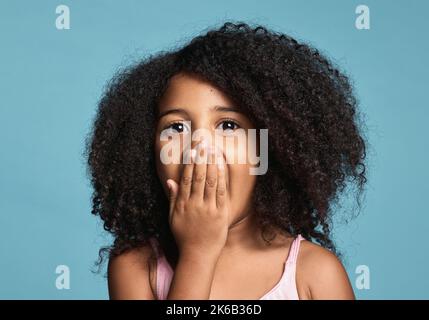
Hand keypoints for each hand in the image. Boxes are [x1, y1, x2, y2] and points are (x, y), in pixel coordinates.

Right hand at [166, 141, 229, 258]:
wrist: (198, 255)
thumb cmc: (184, 237)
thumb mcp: (173, 218)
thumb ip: (173, 198)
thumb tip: (170, 181)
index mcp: (183, 204)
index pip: (187, 178)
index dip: (190, 162)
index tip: (192, 149)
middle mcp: (195, 204)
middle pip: (199, 176)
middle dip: (201, 157)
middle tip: (203, 142)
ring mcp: (209, 208)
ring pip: (210, 181)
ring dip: (211, 163)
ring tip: (212, 148)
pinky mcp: (221, 213)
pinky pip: (221, 192)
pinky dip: (221, 177)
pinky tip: (221, 166)